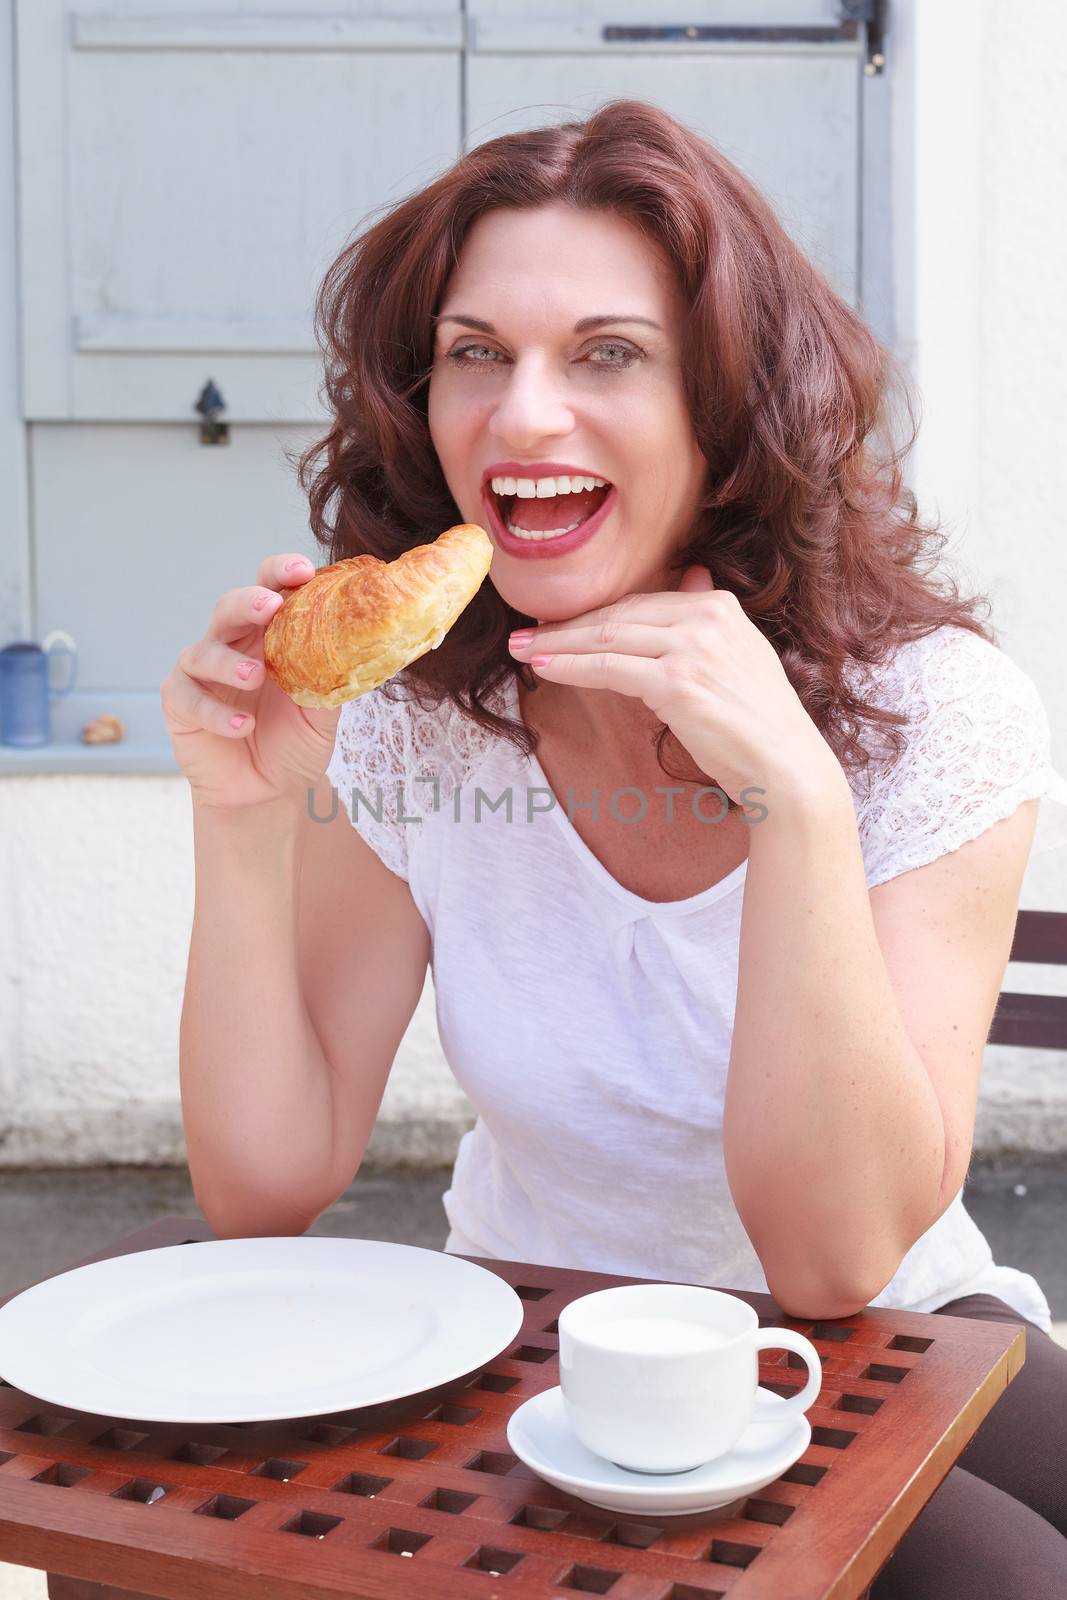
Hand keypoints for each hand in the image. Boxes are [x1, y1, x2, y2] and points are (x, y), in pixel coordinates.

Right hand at [161, 552, 340, 812]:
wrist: (270, 793)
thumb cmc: (295, 742)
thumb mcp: (324, 712)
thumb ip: (332, 676)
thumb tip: (358, 645)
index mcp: (269, 635)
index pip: (271, 589)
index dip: (281, 573)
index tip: (302, 572)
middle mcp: (232, 644)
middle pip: (230, 606)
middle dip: (250, 602)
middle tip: (270, 607)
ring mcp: (201, 671)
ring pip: (204, 651)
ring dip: (230, 662)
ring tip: (255, 677)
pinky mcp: (179, 703)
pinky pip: (188, 697)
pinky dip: (216, 711)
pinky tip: (243, 726)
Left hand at [507, 566, 840, 806]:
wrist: (785, 767)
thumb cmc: (758, 723)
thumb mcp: (739, 656)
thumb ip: (708, 619)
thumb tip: (690, 573)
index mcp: (720, 606)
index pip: (640, 604)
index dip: (593, 614)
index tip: (558, 624)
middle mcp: (707, 618)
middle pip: (618, 616)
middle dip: (565, 626)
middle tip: (525, 635)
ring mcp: (693, 647)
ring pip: (606, 638)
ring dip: (557, 644)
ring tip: (521, 650)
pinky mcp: (677, 682)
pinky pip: (608, 668)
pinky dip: (570, 666)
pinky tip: (544, 668)